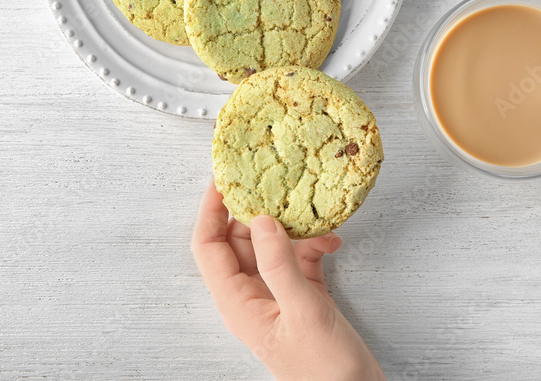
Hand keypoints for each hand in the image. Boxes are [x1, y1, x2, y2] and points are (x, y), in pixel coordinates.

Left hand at [191, 183, 384, 380]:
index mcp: (239, 303)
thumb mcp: (302, 312)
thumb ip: (280, 265)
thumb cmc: (325, 370)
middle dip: (257, 210)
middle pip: (241, 239)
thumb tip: (262, 220)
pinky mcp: (303, 297)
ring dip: (293, 227)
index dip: (211, 211)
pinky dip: (314, 245)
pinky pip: (300, 258)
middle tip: (274, 180)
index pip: (209, 247)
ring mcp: (278, 296)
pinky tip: (332, 241)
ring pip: (273, 245)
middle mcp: (253, 296)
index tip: (222, 179)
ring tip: (310, 210)